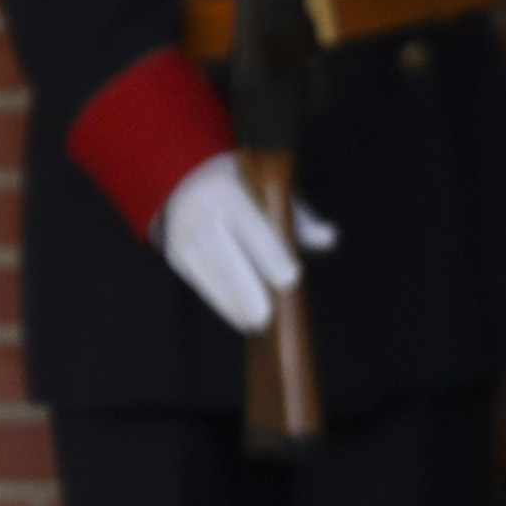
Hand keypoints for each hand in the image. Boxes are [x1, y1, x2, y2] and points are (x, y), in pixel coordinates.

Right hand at [156, 156, 335, 334]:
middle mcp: (202, 215)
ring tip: (256, 326)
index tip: (288, 278)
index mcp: (227, 194)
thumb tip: (328, 238)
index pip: (252, 229)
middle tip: (265, 317)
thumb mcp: (268, 190)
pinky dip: (221, 303)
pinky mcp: (177, 256)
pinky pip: (201, 284)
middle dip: (244, 290)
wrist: (182, 179)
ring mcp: (184, 237)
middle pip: (225, 259)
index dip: (270, 255)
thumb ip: (299, 216)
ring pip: (210, 277)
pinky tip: (240, 318)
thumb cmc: (240, 187)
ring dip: (232, 304)